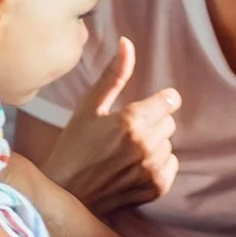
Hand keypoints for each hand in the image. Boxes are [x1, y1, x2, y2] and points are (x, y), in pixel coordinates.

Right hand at [42, 37, 179, 215]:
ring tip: (125, 153)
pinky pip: (171, 166)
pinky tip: (132, 168)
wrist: (65, 193)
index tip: (143, 109)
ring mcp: (152, 168)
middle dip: (151, 124)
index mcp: (131, 120)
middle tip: (124, 134)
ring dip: (153, 145)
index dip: (157, 102)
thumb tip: (127, 43)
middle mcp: (146, 144)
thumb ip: (114, 75)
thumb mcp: (88, 107)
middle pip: (168, 122)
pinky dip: (156, 166)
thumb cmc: (72, 147)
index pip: (170, 100)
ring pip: (168, 145)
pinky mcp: (155, 188)